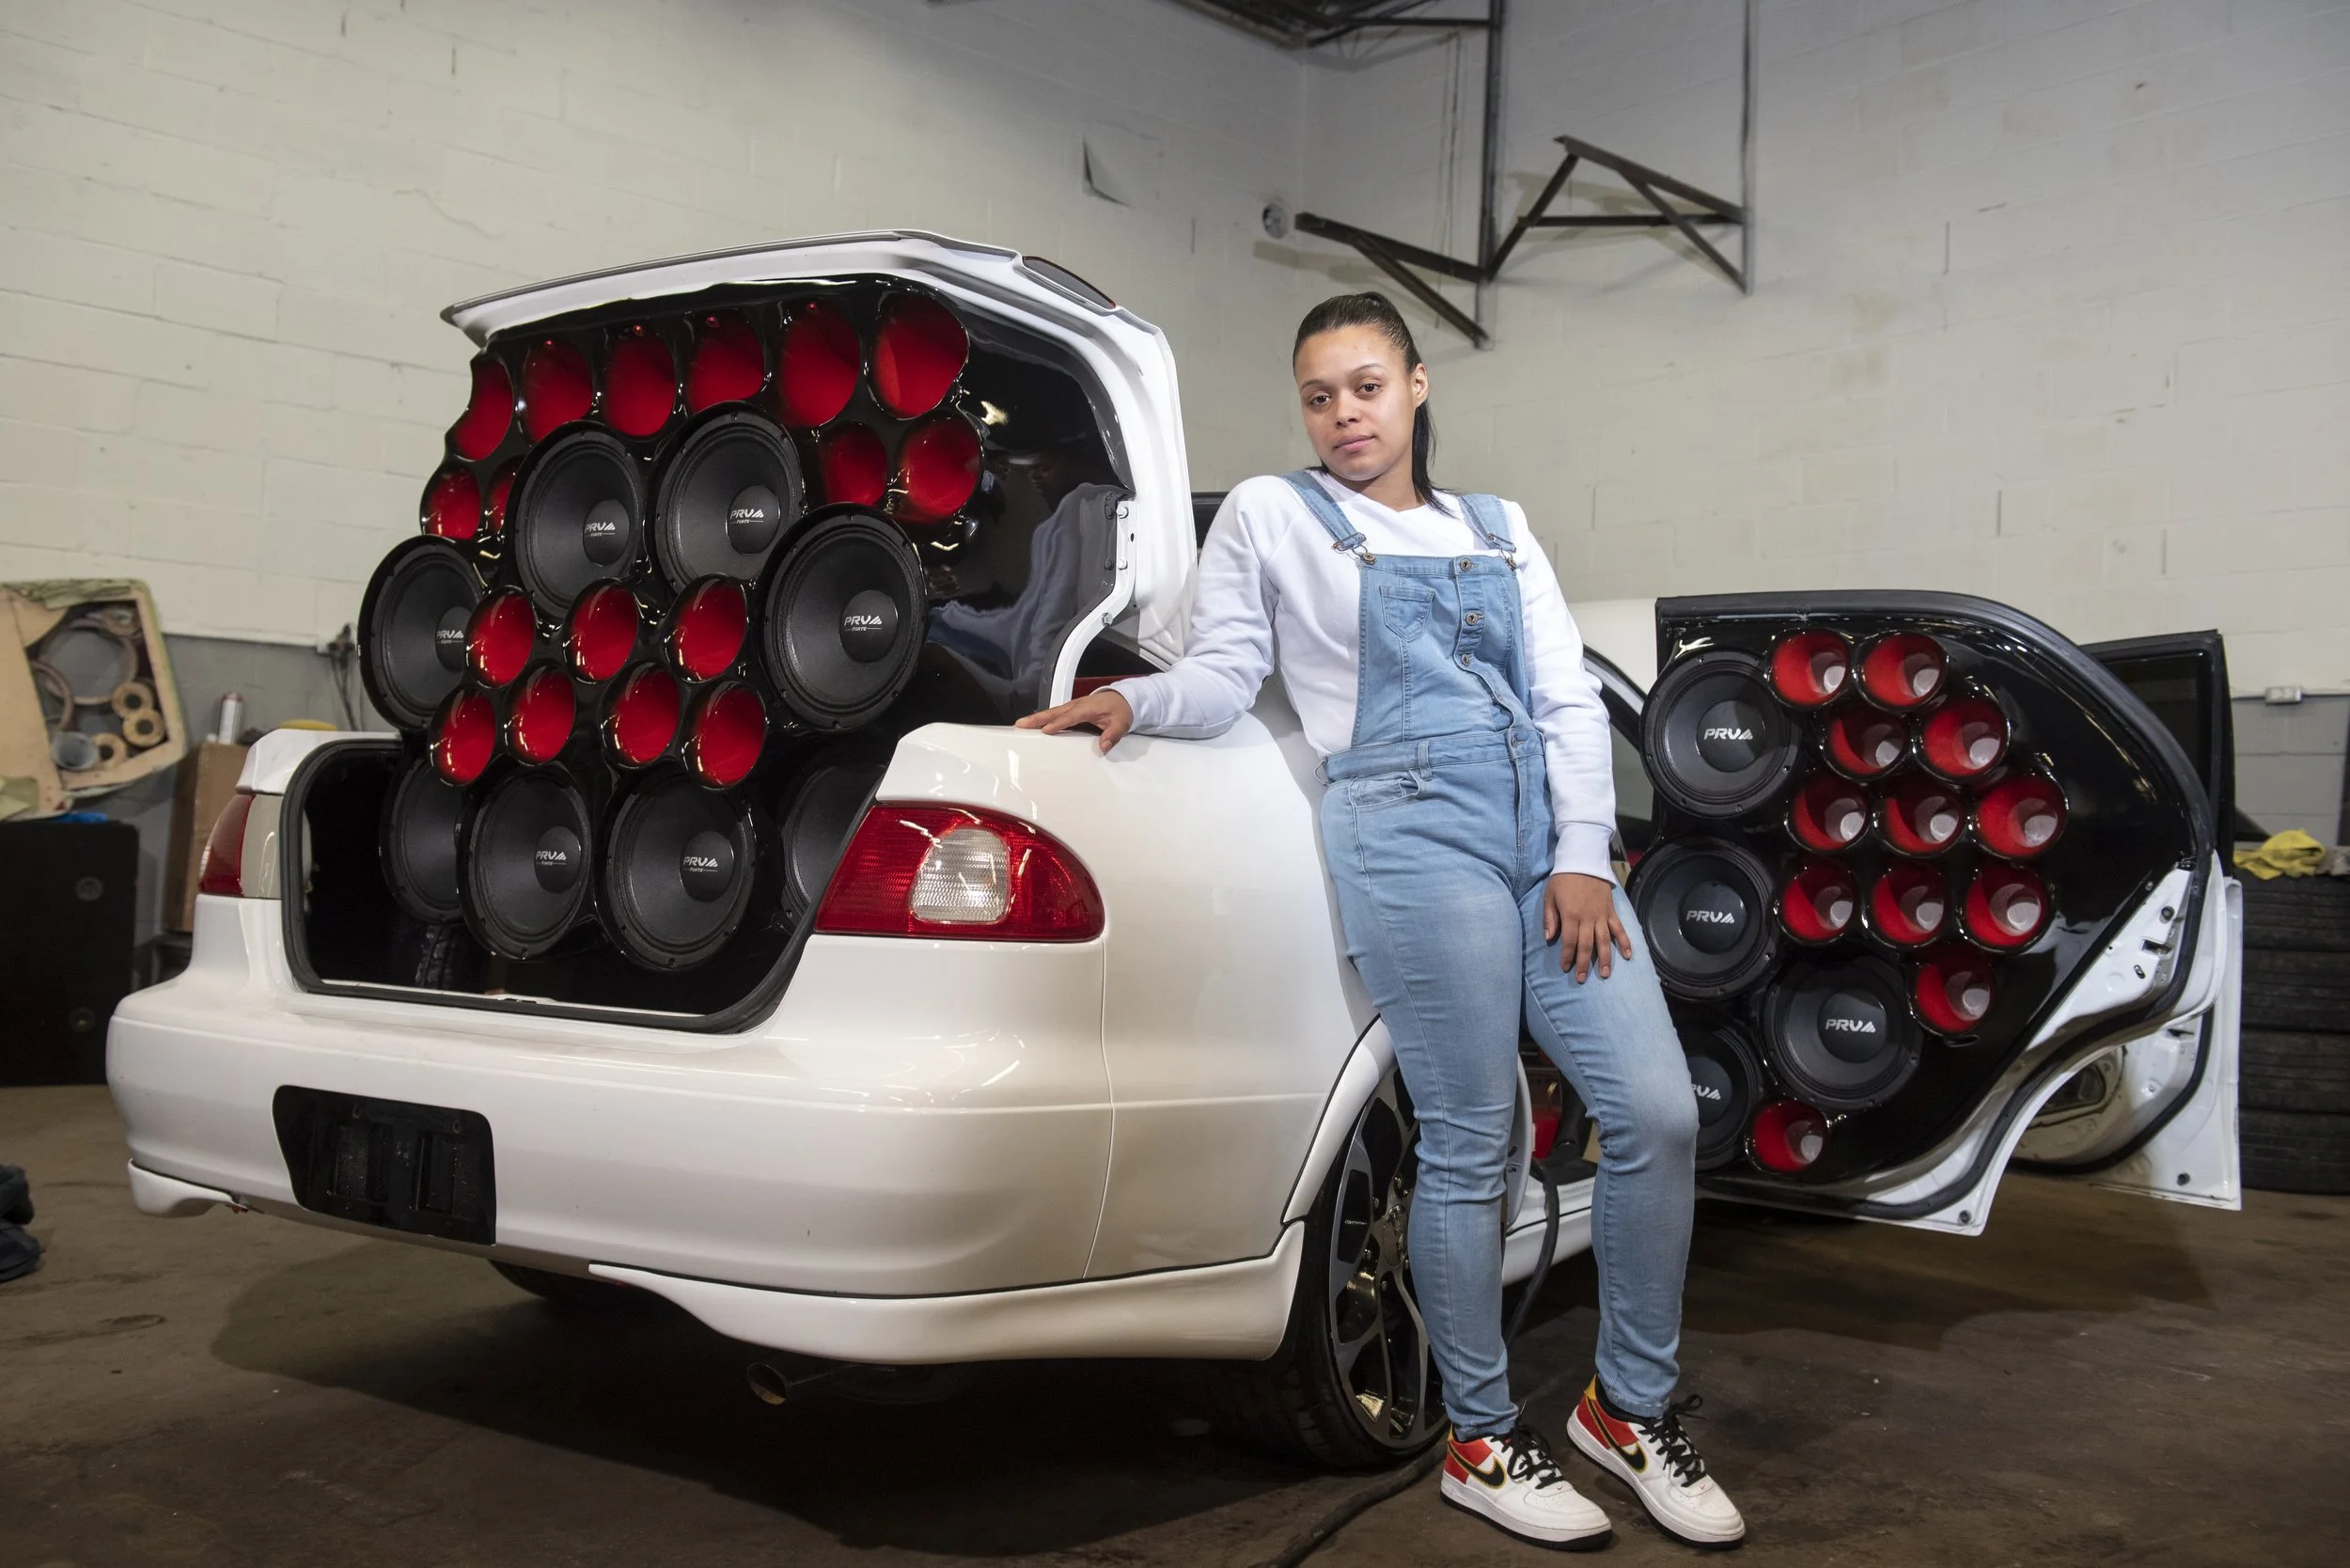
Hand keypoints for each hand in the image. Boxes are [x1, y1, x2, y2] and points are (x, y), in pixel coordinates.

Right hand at [1014, 688, 1134, 752]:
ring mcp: (1073, 706)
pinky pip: (1055, 714)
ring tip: (1020, 724)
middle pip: (1055, 711)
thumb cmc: (1121, 711)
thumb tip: (1103, 747)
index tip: (1045, 731)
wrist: (1123, 698)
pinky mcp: (1071, 710)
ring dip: (1036, 718)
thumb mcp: (1122, 723)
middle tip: (1021, 724)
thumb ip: (1113, 735)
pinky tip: (1033, 725)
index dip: (1058, 723)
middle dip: (1037, 718)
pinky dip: (1043, 718)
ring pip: (1052, 712)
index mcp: (1088, 708)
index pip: (1071, 716)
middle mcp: (1077, 705)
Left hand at [1542, 872, 1633, 982]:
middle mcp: (1588, 918)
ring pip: (1604, 941)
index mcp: (1571, 915)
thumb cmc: (1563, 879)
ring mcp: (1602, 915)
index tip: (1565, 968)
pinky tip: (1627, 955)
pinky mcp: (1611, 911)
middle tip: (1582, 979)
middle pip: (1587, 945)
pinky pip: (1619, 929)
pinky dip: (1624, 942)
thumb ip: (1550, 918)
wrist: (1584, 861)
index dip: (1568, 956)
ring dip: (1605, 959)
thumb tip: (1549, 938)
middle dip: (1584, 963)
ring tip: (1605, 974)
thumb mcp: (1550, 896)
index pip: (1570, 941)